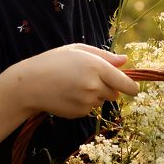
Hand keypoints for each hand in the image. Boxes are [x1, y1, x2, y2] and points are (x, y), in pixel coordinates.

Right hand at [12, 44, 138, 118]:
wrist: (30, 84)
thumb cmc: (53, 62)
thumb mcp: (78, 50)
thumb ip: (105, 56)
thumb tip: (125, 61)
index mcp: (97, 67)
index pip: (126, 84)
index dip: (132, 87)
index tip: (133, 88)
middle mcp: (95, 86)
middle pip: (115, 93)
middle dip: (108, 88)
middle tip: (88, 78)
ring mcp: (87, 101)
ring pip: (101, 101)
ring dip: (94, 95)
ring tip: (73, 85)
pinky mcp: (79, 112)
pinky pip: (89, 109)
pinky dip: (83, 103)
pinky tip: (68, 94)